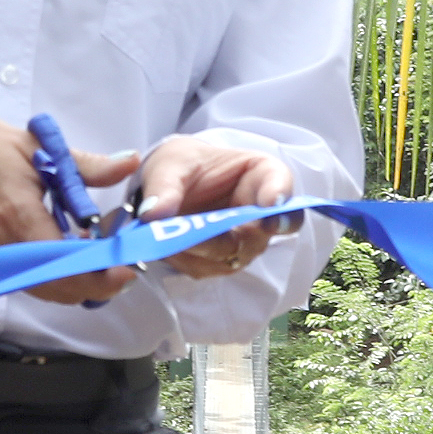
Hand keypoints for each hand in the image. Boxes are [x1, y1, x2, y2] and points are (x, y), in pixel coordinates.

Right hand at [0, 115, 128, 304]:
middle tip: (119, 269)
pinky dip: (50, 279)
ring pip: (42, 290)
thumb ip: (85, 164)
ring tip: (98, 264)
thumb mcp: (36, 146)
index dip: (101, 274)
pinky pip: (24, 282)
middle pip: (58, 288)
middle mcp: (4, 247)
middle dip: (94, 285)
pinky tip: (66, 261)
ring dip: (74, 285)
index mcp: (19, 216)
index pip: (68, 263)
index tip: (126, 267)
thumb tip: (128, 163)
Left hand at [108, 131, 299, 280]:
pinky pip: (204, 268)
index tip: (270, 205)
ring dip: (197, 250)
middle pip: (258, 231)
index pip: (280, 184)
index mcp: (261, 175)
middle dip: (228, 235)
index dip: (279, 196)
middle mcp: (262, 214)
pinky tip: (160, 246)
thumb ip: (163, 187)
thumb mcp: (169, 165)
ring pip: (230, 255)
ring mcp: (245, 243)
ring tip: (164, 240)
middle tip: (202, 233)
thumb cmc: (182, 166)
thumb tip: (152, 215)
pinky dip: (181, 260)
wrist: (171, 186)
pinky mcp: (221, 263)